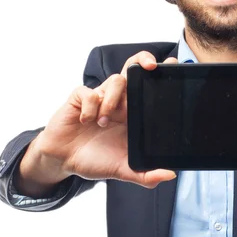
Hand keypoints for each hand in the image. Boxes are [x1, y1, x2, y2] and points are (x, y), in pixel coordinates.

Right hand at [21, 52, 177, 189]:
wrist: (64, 161)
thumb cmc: (95, 159)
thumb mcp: (123, 170)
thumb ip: (145, 175)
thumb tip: (170, 175)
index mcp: (133, 113)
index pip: (149, 87)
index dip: (159, 73)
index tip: (172, 65)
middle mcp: (119, 101)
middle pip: (134, 69)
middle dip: (143, 60)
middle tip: (149, 67)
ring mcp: (100, 97)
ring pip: (116, 80)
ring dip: (113, 100)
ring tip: (104, 122)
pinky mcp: (80, 98)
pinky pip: (89, 92)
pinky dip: (90, 107)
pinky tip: (86, 122)